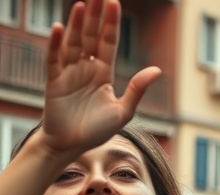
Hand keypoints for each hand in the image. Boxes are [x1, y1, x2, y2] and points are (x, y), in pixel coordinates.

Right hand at [40, 0, 159, 154]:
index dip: (111, 24)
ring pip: (73, 44)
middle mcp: (86, 69)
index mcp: (103, 73)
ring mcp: (69, 73)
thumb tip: (157, 69)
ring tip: (83, 5)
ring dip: (77, 25)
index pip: (108, 42)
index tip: (114, 2)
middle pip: (91, 37)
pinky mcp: (54, 82)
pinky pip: (54, 60)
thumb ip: (137, 89)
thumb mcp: (123, 111)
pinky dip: (56, 44)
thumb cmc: (97, 130)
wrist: (72, 146)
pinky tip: (59, 28)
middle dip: (96, 17)